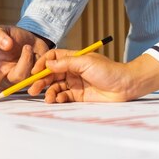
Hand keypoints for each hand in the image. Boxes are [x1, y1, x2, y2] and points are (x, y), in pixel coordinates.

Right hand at [0, 26, 50, 101]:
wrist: (31, 38)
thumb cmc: (12, 37)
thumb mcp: (1, 31)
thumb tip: (6, 45)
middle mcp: (11, 78)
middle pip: (18, 77)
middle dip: (25, 60)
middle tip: (26, 47)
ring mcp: (25, 80)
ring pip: (32, 75)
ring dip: (34, 58)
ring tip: (30, 49)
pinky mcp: (39, 79)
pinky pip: (44, 74)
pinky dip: (44, 61)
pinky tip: (39, 55)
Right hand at [27, 49, 158, 102]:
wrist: (125, 86)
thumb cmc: (109, 71)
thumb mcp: (86, 63)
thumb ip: (66, 64)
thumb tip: (48, 64)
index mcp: (73, 59)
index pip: (53, 58)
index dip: (42, 64)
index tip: (34, 71)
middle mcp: (72, 71)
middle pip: (51, 74)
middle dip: (40, 81)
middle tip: (32, 89)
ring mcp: (75, 83)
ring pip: (55, 87)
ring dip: (49, 92)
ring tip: (47, 98)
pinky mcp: (79, 96)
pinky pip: (63, 97)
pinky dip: (58, 98)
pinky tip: (57, 100)